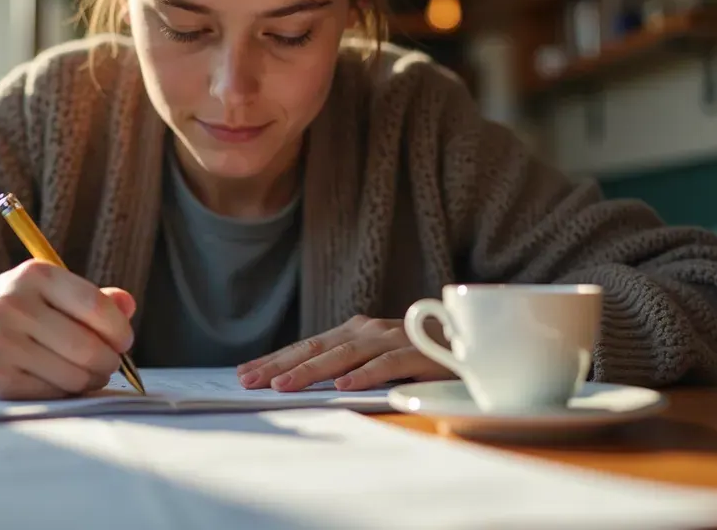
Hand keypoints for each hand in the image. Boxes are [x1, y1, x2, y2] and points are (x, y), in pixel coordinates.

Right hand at [0, 260, 135, 399]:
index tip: (124, 341)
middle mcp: (15, 306)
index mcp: (36, 275)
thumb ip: (94, 298)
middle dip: (110, 361)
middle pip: (88, 347)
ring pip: (74, 375)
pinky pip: (53, 393)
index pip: (96, 307)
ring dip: (94, 379)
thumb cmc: (19, 308)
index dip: (120, 330)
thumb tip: (128, 306)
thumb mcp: (51, 290)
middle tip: (111, 363)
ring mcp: (2, 344)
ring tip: (92, 374)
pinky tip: (67, 382)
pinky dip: (69, 392)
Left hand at [235, 315, 453, 391]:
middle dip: (280, 365)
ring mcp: (392, 338)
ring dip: (312, 370)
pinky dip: (365, 374)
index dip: (275, 359)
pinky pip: (388, 363)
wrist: (472, 342)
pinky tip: (343, 386)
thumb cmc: (416, 356)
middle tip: (250, 382)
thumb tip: (295, 382)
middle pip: (317, 348)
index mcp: (354, 331)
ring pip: (345, 354)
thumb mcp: (375, 359)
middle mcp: (368, 329)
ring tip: (284, 385)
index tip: (244, 374)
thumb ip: (344, 366)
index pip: (306, 346)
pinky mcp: (418, 352)